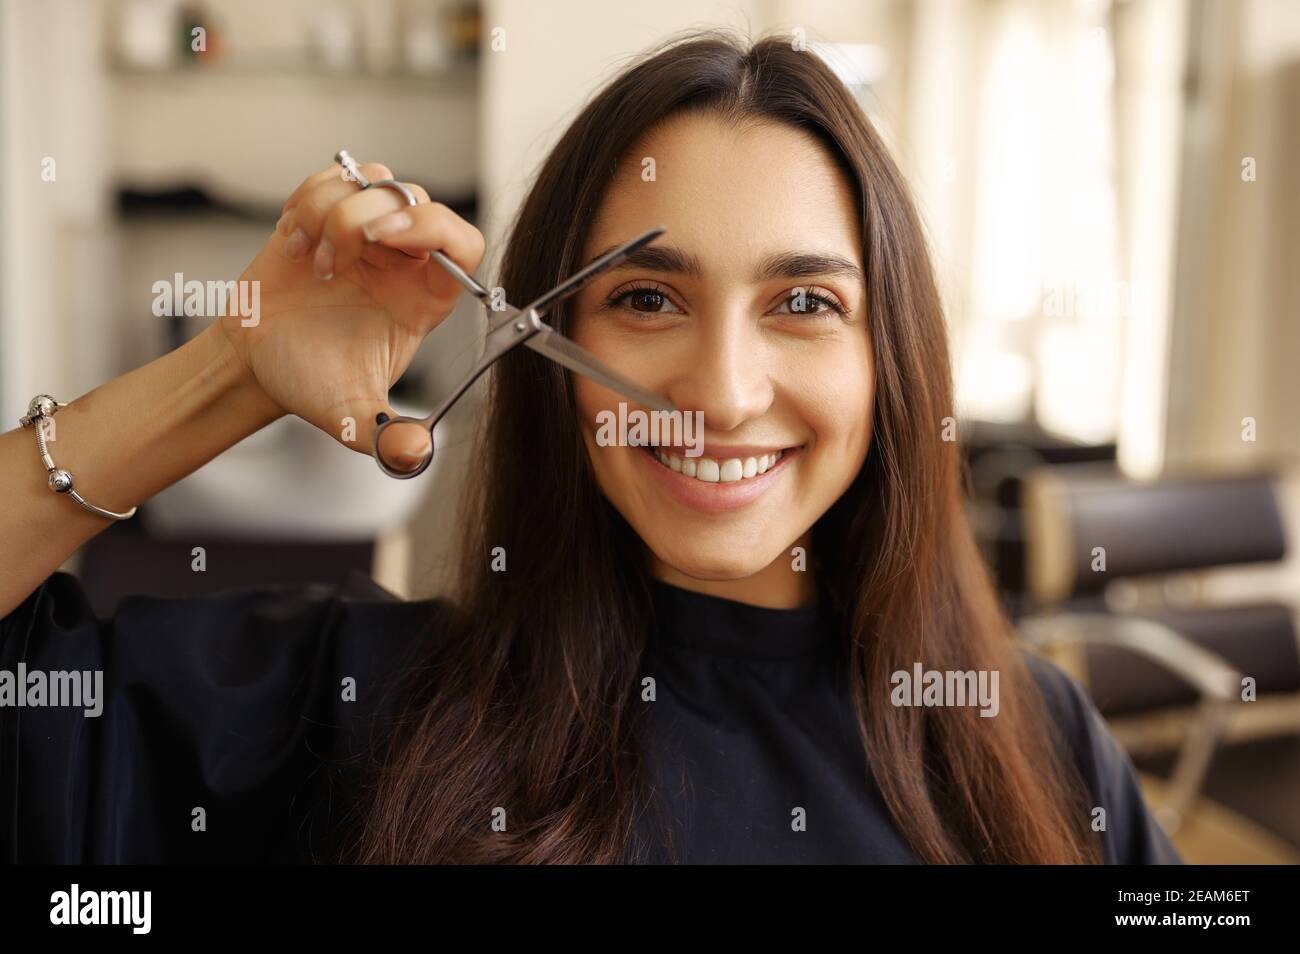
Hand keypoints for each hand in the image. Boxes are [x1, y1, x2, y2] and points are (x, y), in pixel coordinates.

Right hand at [212, 160, 485, 469]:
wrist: (257, 363)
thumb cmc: (309, 383)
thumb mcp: (352, 417)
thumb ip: (385, 437)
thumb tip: (413, 455)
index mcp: (425, 297)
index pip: (464, 243)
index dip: (438, 229)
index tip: (391, 242)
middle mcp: (403, 260)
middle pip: (417, 200)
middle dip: (375, 217)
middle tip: (341, 258)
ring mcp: (365, 233)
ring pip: (374, 182)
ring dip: (336, 214)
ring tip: (317, 263)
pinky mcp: (325, 214)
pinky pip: (332, 177)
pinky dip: (308, 202)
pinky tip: (296, 244)